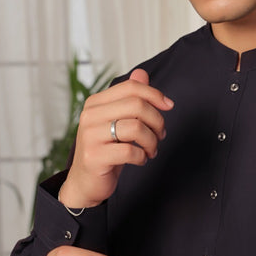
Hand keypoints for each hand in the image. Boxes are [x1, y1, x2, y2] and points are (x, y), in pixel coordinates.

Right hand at [59, 68, 173, 208]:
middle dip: (157, 121)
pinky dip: (142, 156)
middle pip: (137, 105)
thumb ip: (129, 97)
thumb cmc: (106, 149)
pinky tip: (140, 159)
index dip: (155, 94)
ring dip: (152, 141)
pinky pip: (130, 151)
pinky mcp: (94, 157)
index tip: (169, 106)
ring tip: (152, 150)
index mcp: (96, 103)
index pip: (131, 88)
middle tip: (160, 135)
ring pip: (136, 128)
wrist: (86, 182)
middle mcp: (90, 116)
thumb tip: (141, 73)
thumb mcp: (118, 120)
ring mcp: (90, 136)